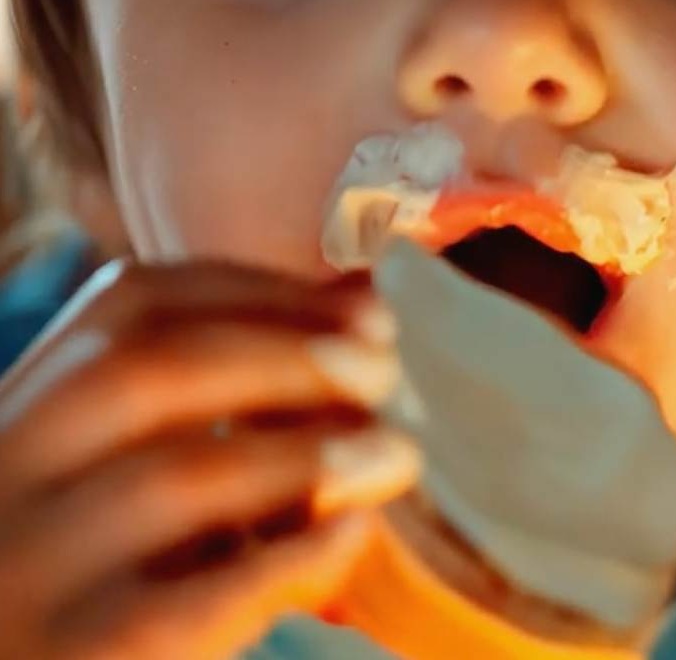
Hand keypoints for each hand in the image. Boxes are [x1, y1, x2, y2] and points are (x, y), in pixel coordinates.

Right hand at [0, 259, 421, 659]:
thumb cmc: (113, 580)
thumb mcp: (137, 472)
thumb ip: (223, 395)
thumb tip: (364, 303)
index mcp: (13, 417)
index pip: (125, 305)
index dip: (261, 292)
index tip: (367, 309)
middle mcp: (1, 483)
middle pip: (144, 372)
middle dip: (290, 357)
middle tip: (385, 373)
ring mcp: (29, 575)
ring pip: (177, 477)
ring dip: (311, 452)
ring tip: (396, 454)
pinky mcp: (84, 656)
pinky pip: (203, 595)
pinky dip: (297, 552)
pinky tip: (353, 533)